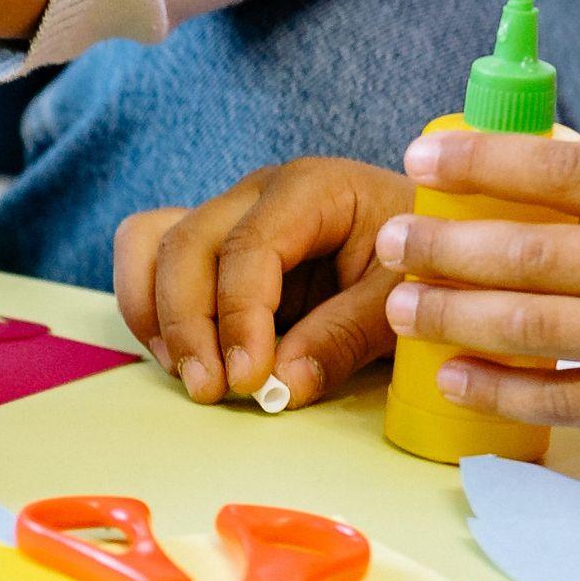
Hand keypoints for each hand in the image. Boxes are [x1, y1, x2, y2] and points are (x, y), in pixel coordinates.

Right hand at [116, 160, 415, 408]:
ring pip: (153, 245)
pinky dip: (150, 308)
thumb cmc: (419, 263)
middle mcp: (256, 195)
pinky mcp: (213, 249)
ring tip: (193, 376)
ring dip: (158, 316)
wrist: (428, 247)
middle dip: (189, 324)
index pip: (250, 248)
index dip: (239, 317)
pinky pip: (151, 258)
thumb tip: (282, 385)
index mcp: (310, 190)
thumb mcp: (399, 300)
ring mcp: (227, 218)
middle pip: (187, 245)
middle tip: (213, 390)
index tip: (247, 379)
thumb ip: (345, 338)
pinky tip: (182, 357)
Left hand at [377, 128, 579, 457]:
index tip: (425, 158)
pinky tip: (458, 375)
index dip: (486, 159)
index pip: (570, 165)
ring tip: (403, 305)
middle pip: (535, 249)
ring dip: (456, 314)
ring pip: (538, 325)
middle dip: (447, 244)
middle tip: (392, 239)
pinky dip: (503, 389)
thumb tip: (545, 190)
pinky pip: (569, 399)